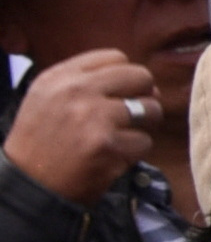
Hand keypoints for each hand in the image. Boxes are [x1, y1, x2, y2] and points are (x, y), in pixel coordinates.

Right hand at [6, 50, 167, 208]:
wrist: (29, 184)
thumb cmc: (43, 142)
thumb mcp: (49, 98)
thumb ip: (87, 82)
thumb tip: (143, 80)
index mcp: (61, 77)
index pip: (116, 58)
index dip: (126, 77)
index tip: (122, 94)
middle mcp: (77, 92)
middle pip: (141, 77)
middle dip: (144, 96)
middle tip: (133, 115)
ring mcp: (94, 118)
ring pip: (150, 109)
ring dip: (142, 127)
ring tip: (119, 138)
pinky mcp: (108, 145)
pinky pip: (145, 142)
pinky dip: (134, 153)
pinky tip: (111, 158)